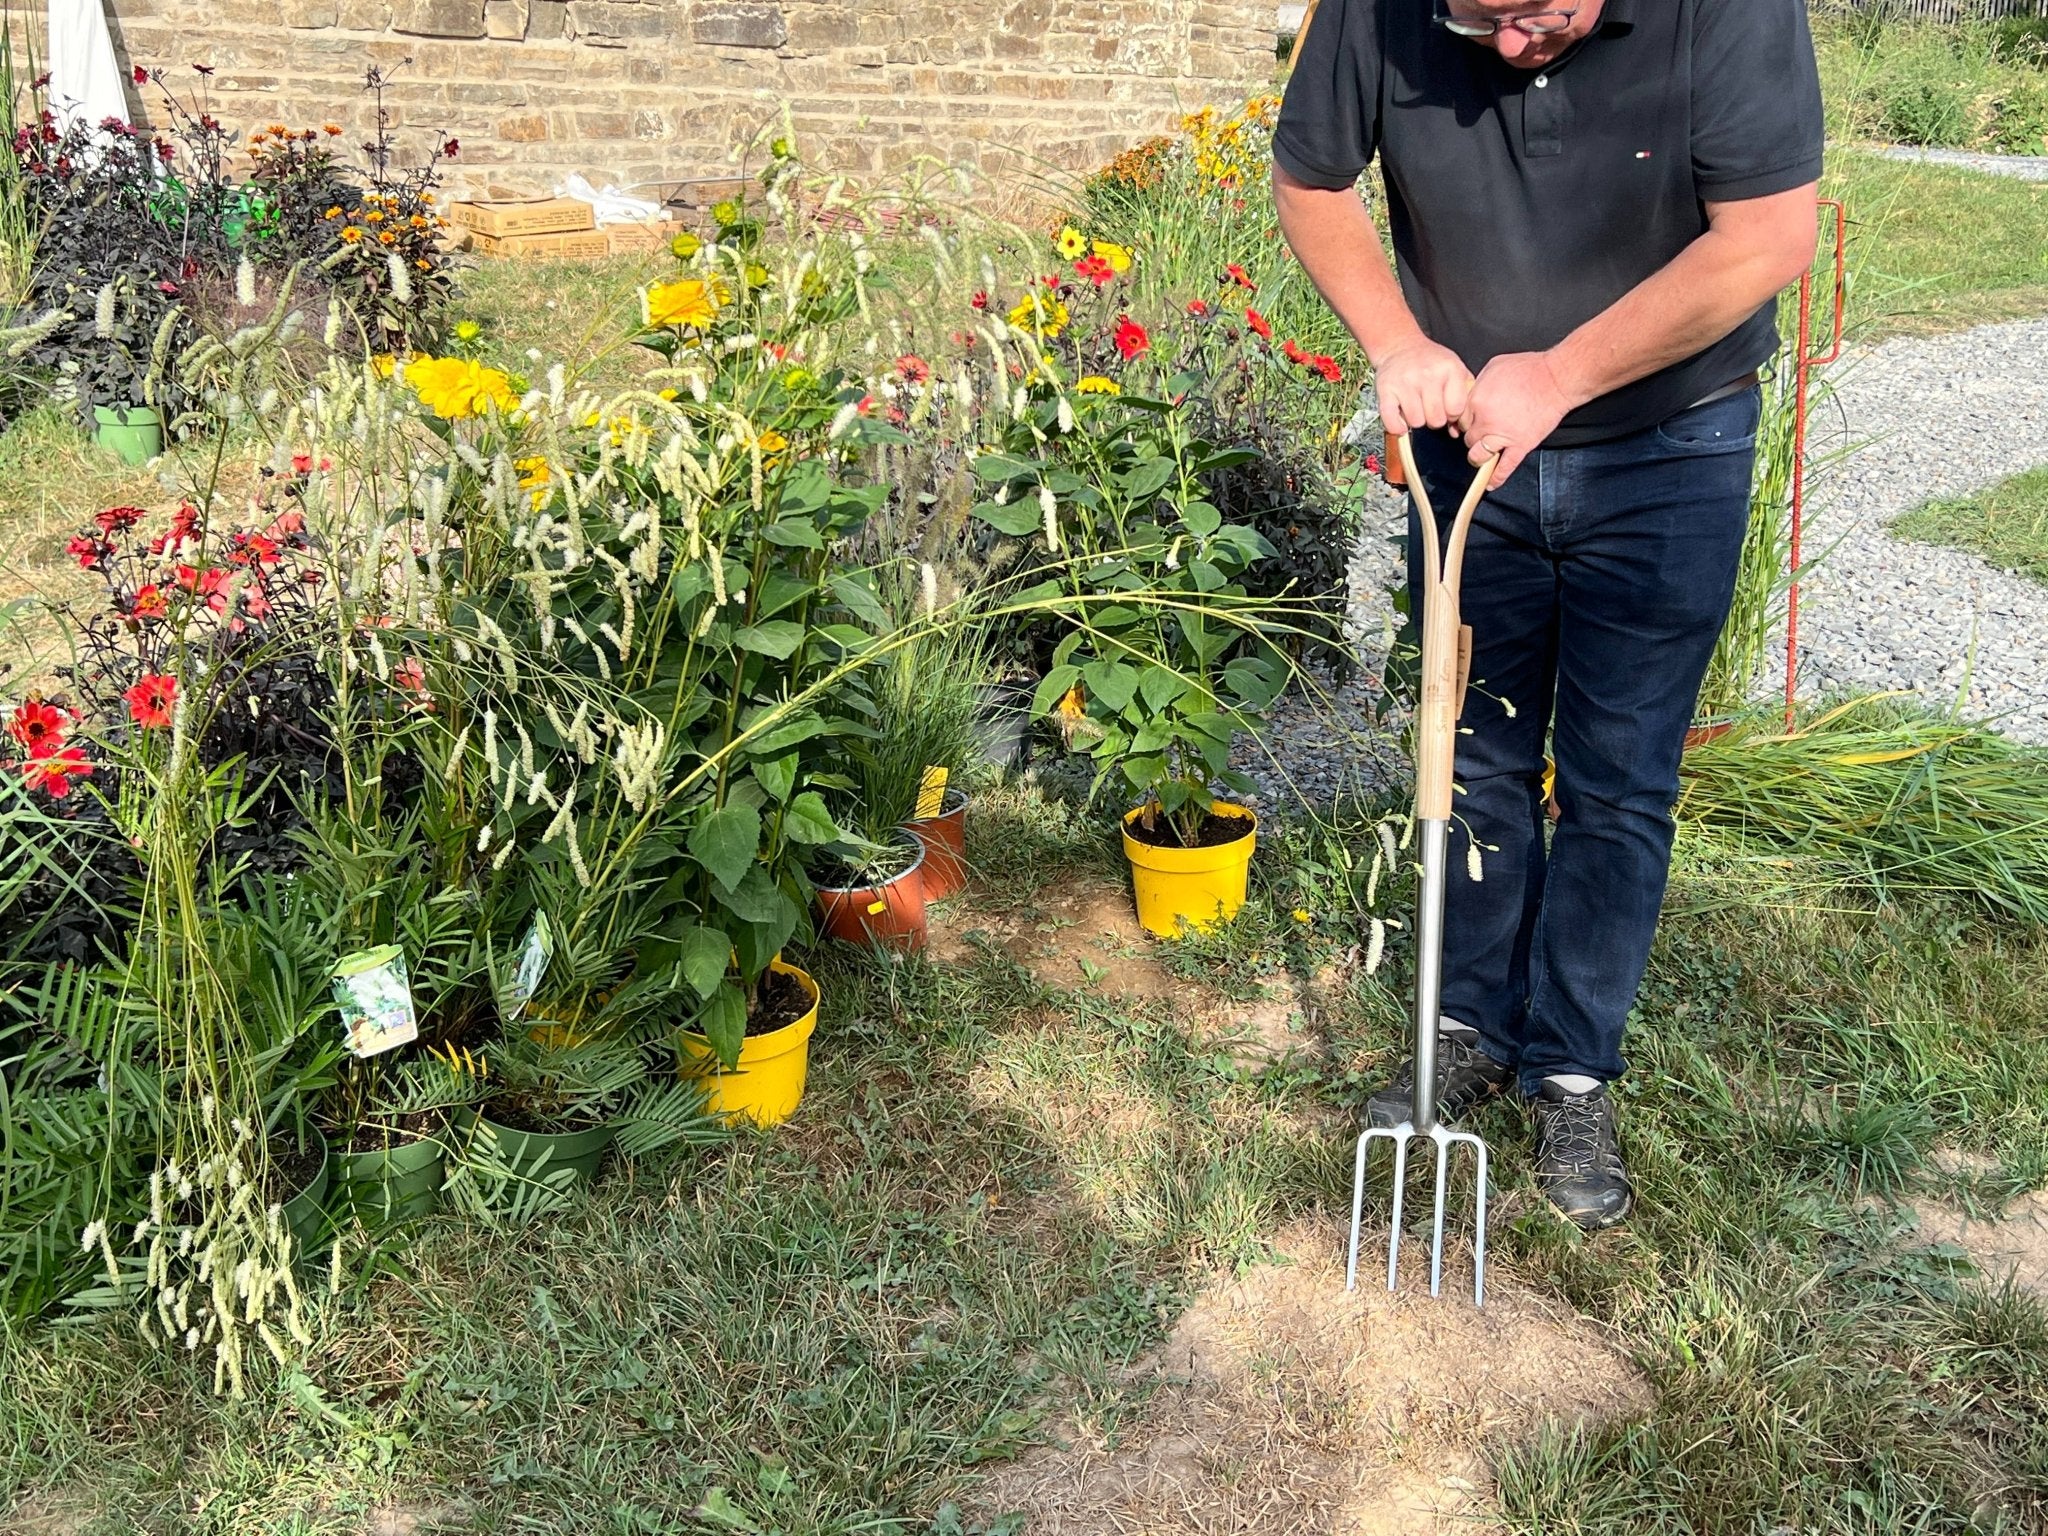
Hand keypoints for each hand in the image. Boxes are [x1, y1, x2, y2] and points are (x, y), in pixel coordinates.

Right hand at [1371, 336, 1475, 437]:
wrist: (1401, 347)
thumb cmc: (1431, 363)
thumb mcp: (1456, 370)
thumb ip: (1464, 398)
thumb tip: (1457, 430)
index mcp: (1450, 369)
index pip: (1456, 409)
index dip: (1452, 414)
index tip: (1446, 407)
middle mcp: (1428, 374)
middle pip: (1436, 420)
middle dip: (1434, 418)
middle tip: (1429, 407)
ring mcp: (1405, 382)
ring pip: (1416, 422)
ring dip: (1416, 420)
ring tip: (1416, 407)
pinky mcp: (1386, 389)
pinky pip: (1392, 421)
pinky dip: (1396, 427)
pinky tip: (1401, 422)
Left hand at [1457, 351, 1575, 487]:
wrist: (1556, 379)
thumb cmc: (1529, 369)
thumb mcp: (1494, 367)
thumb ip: (1478, 384)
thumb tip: (1472, 394)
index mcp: (1476, 401)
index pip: (1460, 420)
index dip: (1466, 421)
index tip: (1471, 422)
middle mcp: (1485, 421)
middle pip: (1468, 438)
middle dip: (1473, 436)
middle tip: (1482, 433)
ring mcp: (1502, 436)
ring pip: (1478, 456)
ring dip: (1478, 457)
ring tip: (1482, 455)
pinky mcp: (1520, 446)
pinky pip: (1504, 468)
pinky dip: (1496, 478)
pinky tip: (1490, 484)